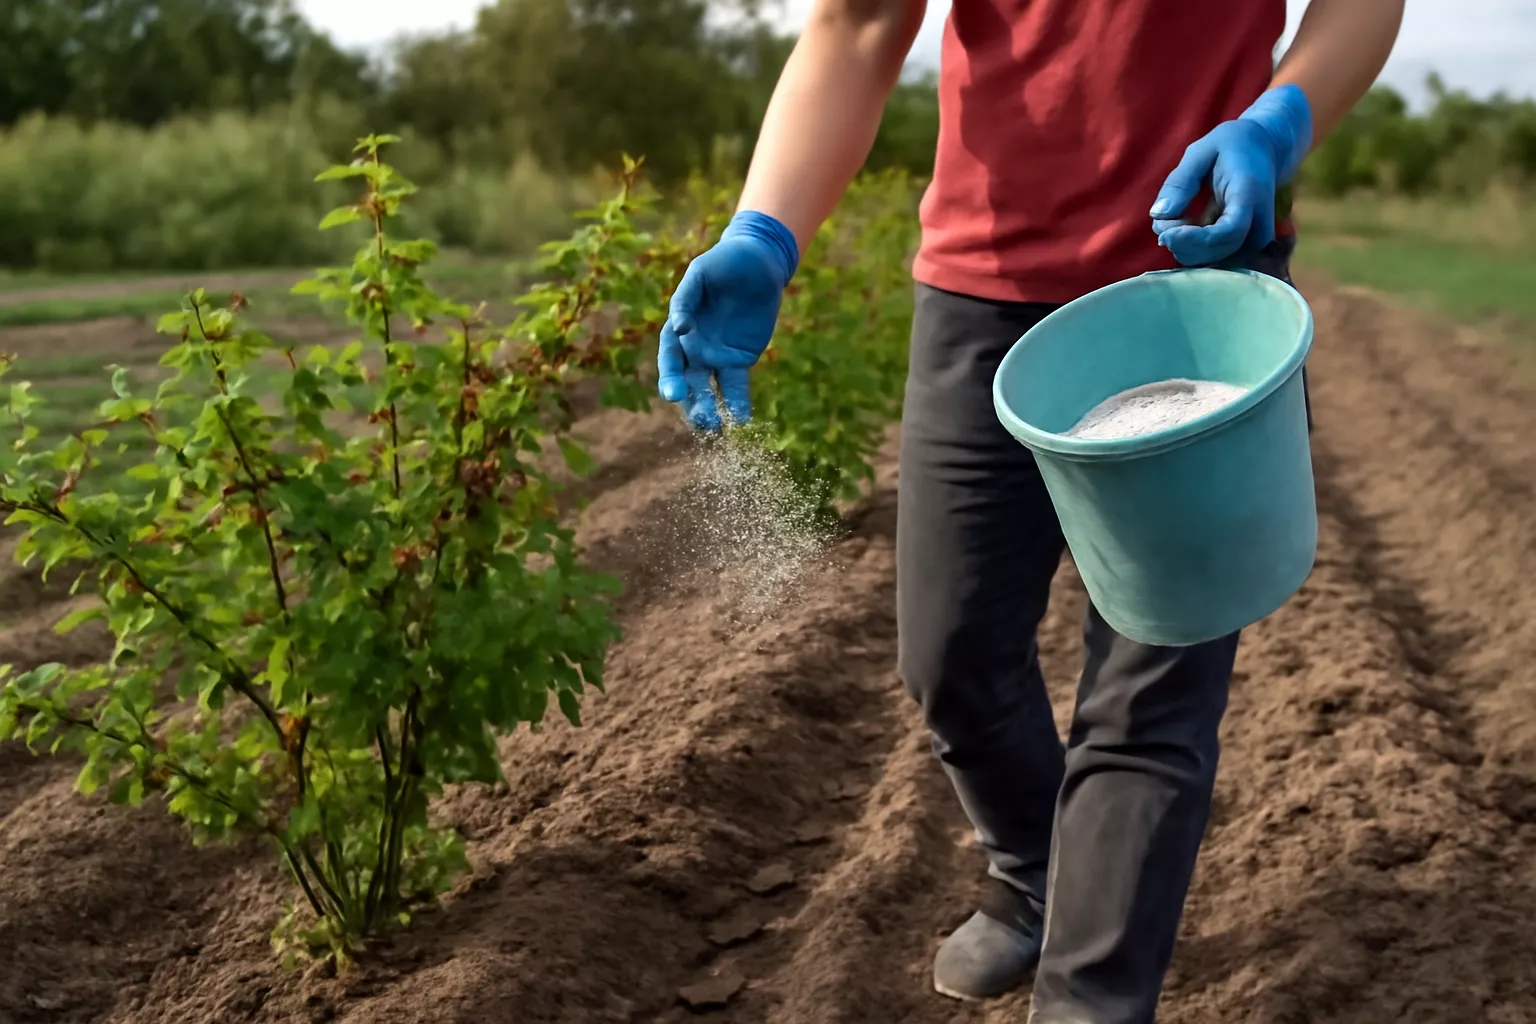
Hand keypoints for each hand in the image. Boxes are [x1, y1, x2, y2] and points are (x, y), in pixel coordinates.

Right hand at [658, 210, 798, 431]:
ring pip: (709, 387)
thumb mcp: (701, 273)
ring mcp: (717, 355)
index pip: (670, 355)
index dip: (670, 374)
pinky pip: (736, 385)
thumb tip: (679, 326)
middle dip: (690, 400)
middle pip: (687, 378)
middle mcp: (694, 346)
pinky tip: (740, 419)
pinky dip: (737, 403)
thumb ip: (686, 298)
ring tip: (714, 428)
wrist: (757, 262)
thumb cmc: (723, 263)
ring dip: (710, 408)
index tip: (674, 393)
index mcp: (679, 326)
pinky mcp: (740, 358)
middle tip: (698, 420)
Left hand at [1150, 84, 1312, 266]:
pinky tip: (1185, 227)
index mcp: (1250, 195)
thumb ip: (1179, 183)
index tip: (1164, 234)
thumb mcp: (1201, 152)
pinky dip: (1193, 248)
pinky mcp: (1246, 246)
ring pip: (1215, 261)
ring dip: (1185, 247)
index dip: (1194, 240)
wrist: (1265, 149)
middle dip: (1182, 243)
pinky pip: (1215, 258)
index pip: (1229, 233)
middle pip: (1219, 252)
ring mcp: (1256, 238)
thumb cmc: (1231, 147)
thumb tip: (1158, 215)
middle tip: (1163, 221)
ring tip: (1175, 219)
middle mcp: (1259, 223)